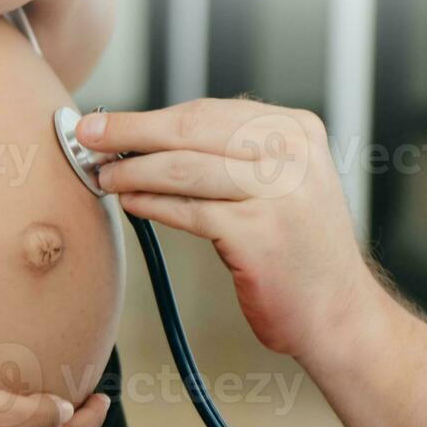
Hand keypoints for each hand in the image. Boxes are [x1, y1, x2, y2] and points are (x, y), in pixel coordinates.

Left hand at [78, 98, 379, 357]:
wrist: (339, 313)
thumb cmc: (298, 250)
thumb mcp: (281, 183)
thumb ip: (232, 155)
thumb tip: (148, 139)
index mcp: (297, 130)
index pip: (208, 112)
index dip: (150, 117)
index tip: (109, 123)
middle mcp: (293, 153)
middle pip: (191, 130)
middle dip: (130, 131)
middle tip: (87, 137)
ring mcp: (279, 192)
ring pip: (183, 168)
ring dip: (132, 170)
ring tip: (103, 175)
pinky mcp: (258, 233)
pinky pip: (188, 211)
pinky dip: (151, 204)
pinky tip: (130, 203)